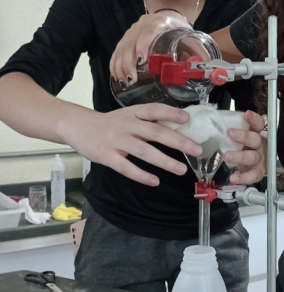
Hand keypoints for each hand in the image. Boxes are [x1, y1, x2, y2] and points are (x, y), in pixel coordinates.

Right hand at [58, 104, 201, 185]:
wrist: (77, 126)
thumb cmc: (111, 122)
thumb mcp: (129, 115)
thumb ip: (149, 122)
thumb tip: (179, 127)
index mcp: (134, 113)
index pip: (154, 110)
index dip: (171, 113)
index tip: (187, 119)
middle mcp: (127, 125)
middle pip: (156, 132)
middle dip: (178, 141)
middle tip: (197, 149)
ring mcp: (117, 141)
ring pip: (144, 151)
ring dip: (164, 161)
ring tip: (181, 170)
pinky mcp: (107, 156)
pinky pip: (126, 167)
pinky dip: (141, 175)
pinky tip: (155, 181)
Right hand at [109, 13, 190, 84]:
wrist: (169, 18)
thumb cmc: (180, 30)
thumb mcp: (191, 37)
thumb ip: (198, 51)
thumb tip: (207, 66)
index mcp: (159, 22)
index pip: (148, 32)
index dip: (142, 45)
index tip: (141, 60)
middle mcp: (141, 25)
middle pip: (130, 42)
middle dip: (129, 62)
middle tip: (132, 79)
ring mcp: (131, 31)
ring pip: (121, 48)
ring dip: (120, 65)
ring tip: (124, 81)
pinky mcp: (125, 38)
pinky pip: (117, 51)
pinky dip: (115, 63)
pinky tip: (116, 76)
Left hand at [223, 111, 267, 184]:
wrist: (254, 165)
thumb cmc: (244, 147)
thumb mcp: (241, 138)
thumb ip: (234, 131)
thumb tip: (215, 124)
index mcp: (256, 134)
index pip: (258, 124)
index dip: (254, 119)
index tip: (246, 114)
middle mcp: (260, 145)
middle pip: (255, 139)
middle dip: (243, 136)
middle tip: (230, 133)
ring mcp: (261, 159)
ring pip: (252, 157)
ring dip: (240, 156)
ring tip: (227, 156)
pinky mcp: (258, 172)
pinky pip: (253, 175)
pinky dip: (243, 177)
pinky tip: (233, 178)